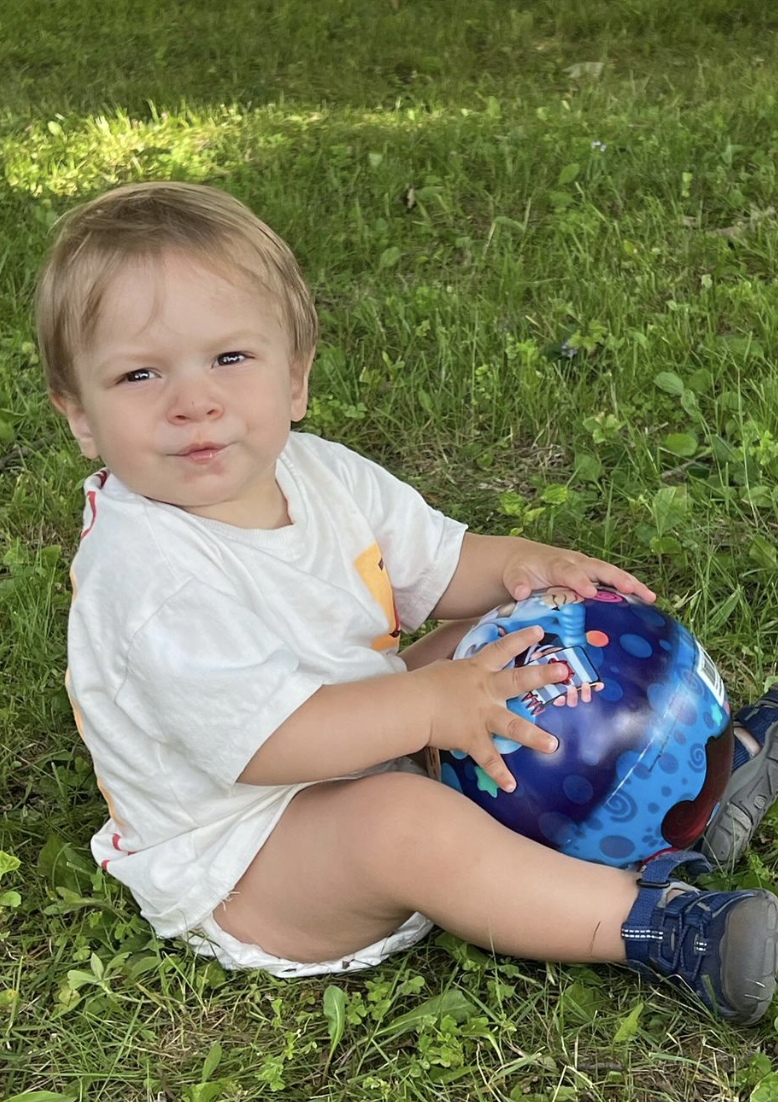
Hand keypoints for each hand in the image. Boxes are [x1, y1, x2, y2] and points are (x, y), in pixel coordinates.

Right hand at [414, 625, 568, 793]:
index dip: (520, 639)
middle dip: (542, 675)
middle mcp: (485, 691)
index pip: (501, 649)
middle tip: (565, 671)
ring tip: (553, 745)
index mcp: (477, 670)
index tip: (540, 632)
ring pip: (512, 726)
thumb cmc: (423, 684)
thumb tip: (460, 672)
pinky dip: (498, 773)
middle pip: (517, 681)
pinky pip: (488, 758)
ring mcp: (481, 715)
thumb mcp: (444, 669)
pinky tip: (511, 786)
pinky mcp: (472, 738)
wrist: (410, 705)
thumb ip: (460, 671)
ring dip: (533, 737)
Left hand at [504, 543, 655, 604]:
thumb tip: (521, 591)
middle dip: (616, 579)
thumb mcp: (514, 575)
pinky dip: (630, 591)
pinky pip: (614, 583)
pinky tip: (647, 604)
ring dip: (631, 584)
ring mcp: (587, 569)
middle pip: (599, 569)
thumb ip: (518, 583)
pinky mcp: (594, 577)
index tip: (588, 591)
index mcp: (557, 564)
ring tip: (650, 597)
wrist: (526, 559)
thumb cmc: (521, 570)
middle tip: (633, 590)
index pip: (569, 571)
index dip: (579, 580)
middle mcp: (576, 563)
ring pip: (612, 574)